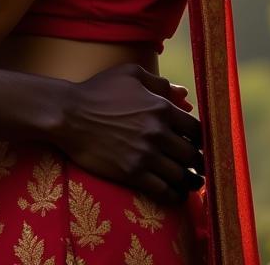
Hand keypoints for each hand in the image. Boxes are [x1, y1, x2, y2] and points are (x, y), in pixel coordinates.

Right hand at [57, 63, 204, 203]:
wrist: (69, 114)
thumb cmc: (98, 90)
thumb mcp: (129, 74)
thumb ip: (159, 83)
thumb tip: (184, 95)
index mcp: (161, 108)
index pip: (197, 130)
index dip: (201, 139)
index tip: (197, 144)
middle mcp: (158, 133)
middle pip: (193, 156)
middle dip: (198, 162)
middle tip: (198, 166)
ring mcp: (146, 155)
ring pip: (182, 176)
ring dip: (189, 180)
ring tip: (190, 181)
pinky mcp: (133, 174)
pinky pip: (165, 191)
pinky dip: (174, 194)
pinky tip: (175, 192)